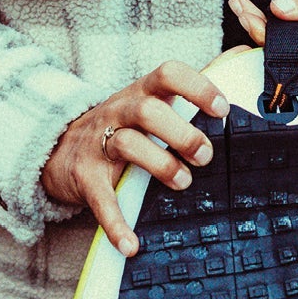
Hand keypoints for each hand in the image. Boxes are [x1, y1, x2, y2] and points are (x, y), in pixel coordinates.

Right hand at [41, 59, 231, 256]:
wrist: (57, 148)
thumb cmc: (122, 124)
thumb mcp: (149, 99)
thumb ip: (191, 85)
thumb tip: (240, 54)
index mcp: (142, 93)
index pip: (168, 74)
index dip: (197, 87)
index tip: (222, 109)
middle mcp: (119, 111)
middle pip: (149, 111)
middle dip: (182, 133)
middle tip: (205, 155)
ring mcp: (99, 143)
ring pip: (128, 144)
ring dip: (160, 165)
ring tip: (183, 182)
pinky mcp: (84, 176)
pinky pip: (101, 199)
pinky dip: (116, 224)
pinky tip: (132, 244)